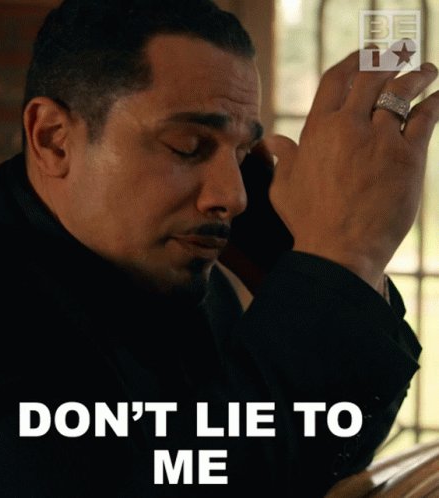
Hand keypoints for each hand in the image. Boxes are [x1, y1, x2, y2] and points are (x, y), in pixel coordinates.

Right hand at [267, 49, 438, 289]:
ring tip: (426, 69)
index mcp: (317, 130)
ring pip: (403, 91)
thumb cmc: (308, 220)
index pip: (336, 79)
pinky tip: (437, 97)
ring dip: (417, 74)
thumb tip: (272, 139)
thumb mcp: (283, 188)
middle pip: (372, 76)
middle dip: (387, 61)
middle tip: (398, 56)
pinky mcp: (408, 157)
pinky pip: (425, 118)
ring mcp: (380, 139)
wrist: (339, 248)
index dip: (352, 61)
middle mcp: (349, 127)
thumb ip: (281, 158)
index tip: (364, 55)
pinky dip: (433, 103)